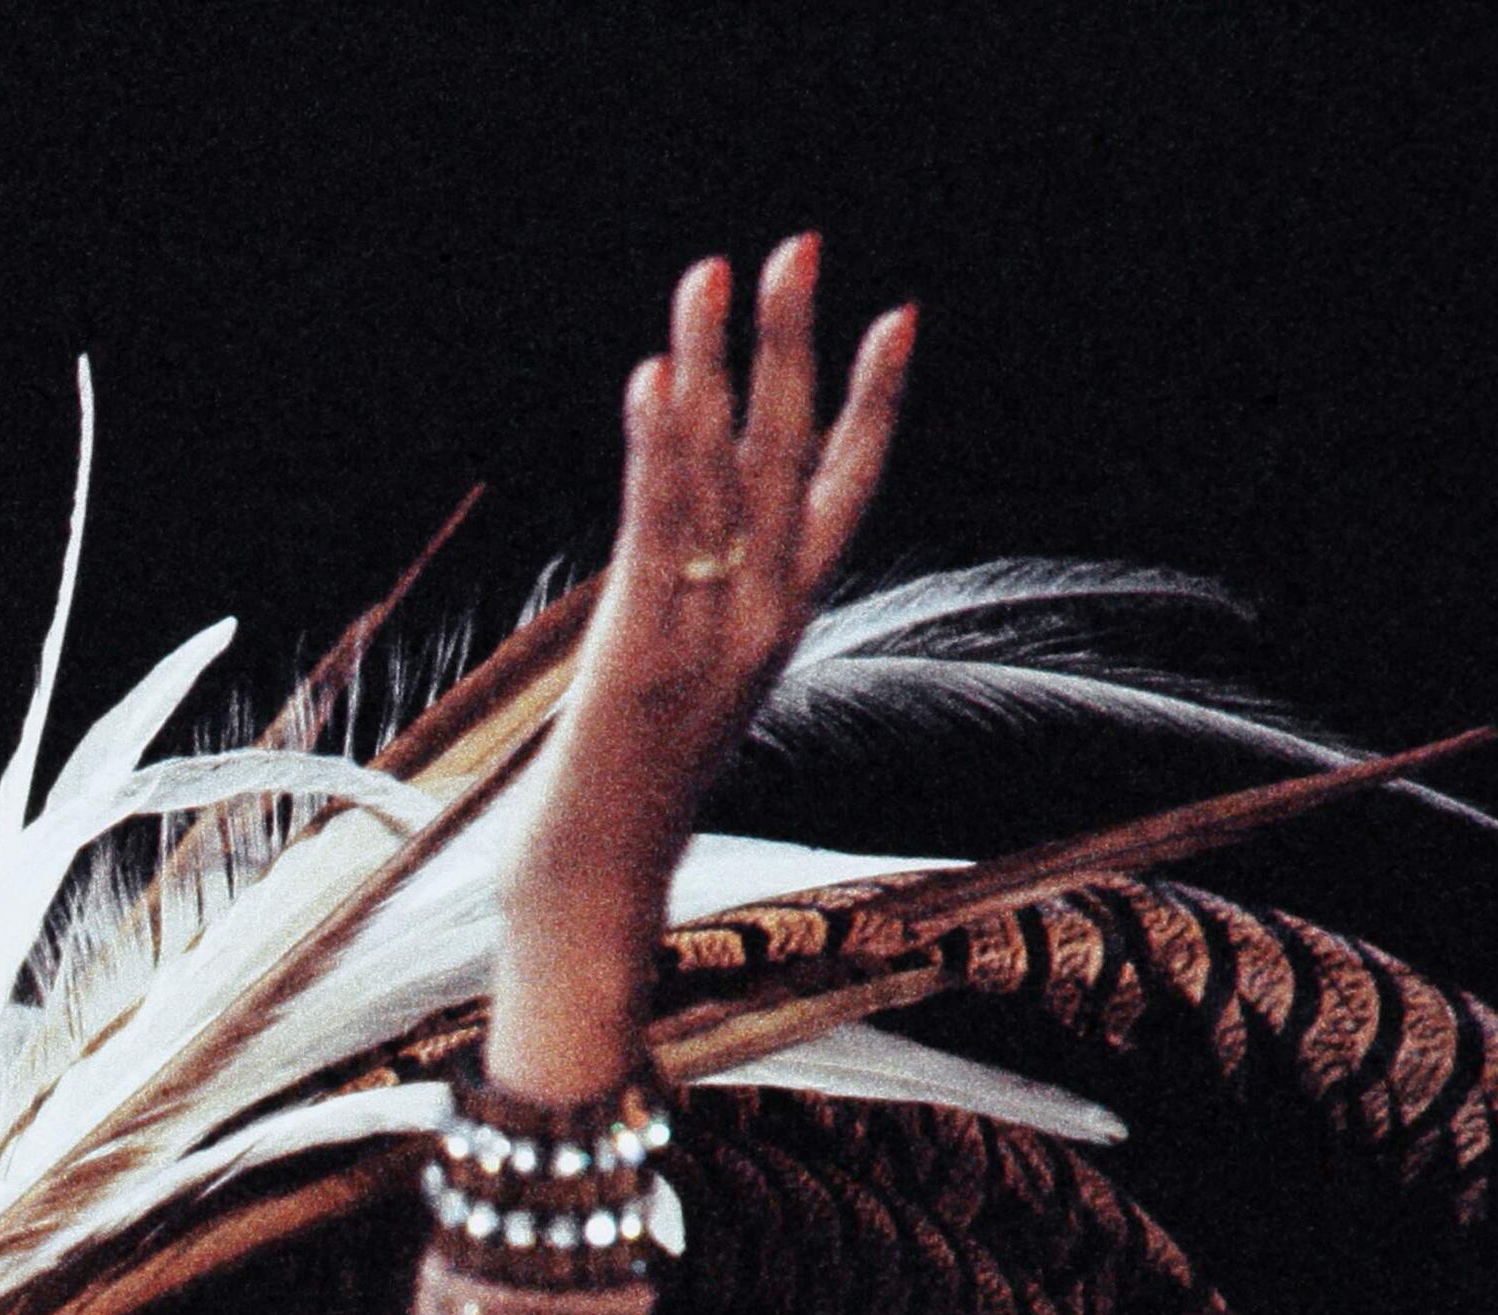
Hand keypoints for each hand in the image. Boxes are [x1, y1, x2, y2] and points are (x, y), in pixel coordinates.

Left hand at [485, 235, 911, 1110]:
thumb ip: (700, 614)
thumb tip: (689, 547)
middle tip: (802, 243)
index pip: (849, 491)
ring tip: (714, 271)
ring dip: (718, 364)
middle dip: (795, 342)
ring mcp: (710, 634)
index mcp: (782, 624)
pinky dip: (661, 450)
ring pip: (727, 474)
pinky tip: (658, 378)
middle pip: (794, 454)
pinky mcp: (644, 649)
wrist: (601, 888)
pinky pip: (659, 530)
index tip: (896, 313)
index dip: (873, 401)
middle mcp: (765, 619)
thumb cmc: (634, 795)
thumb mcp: (685, 688)